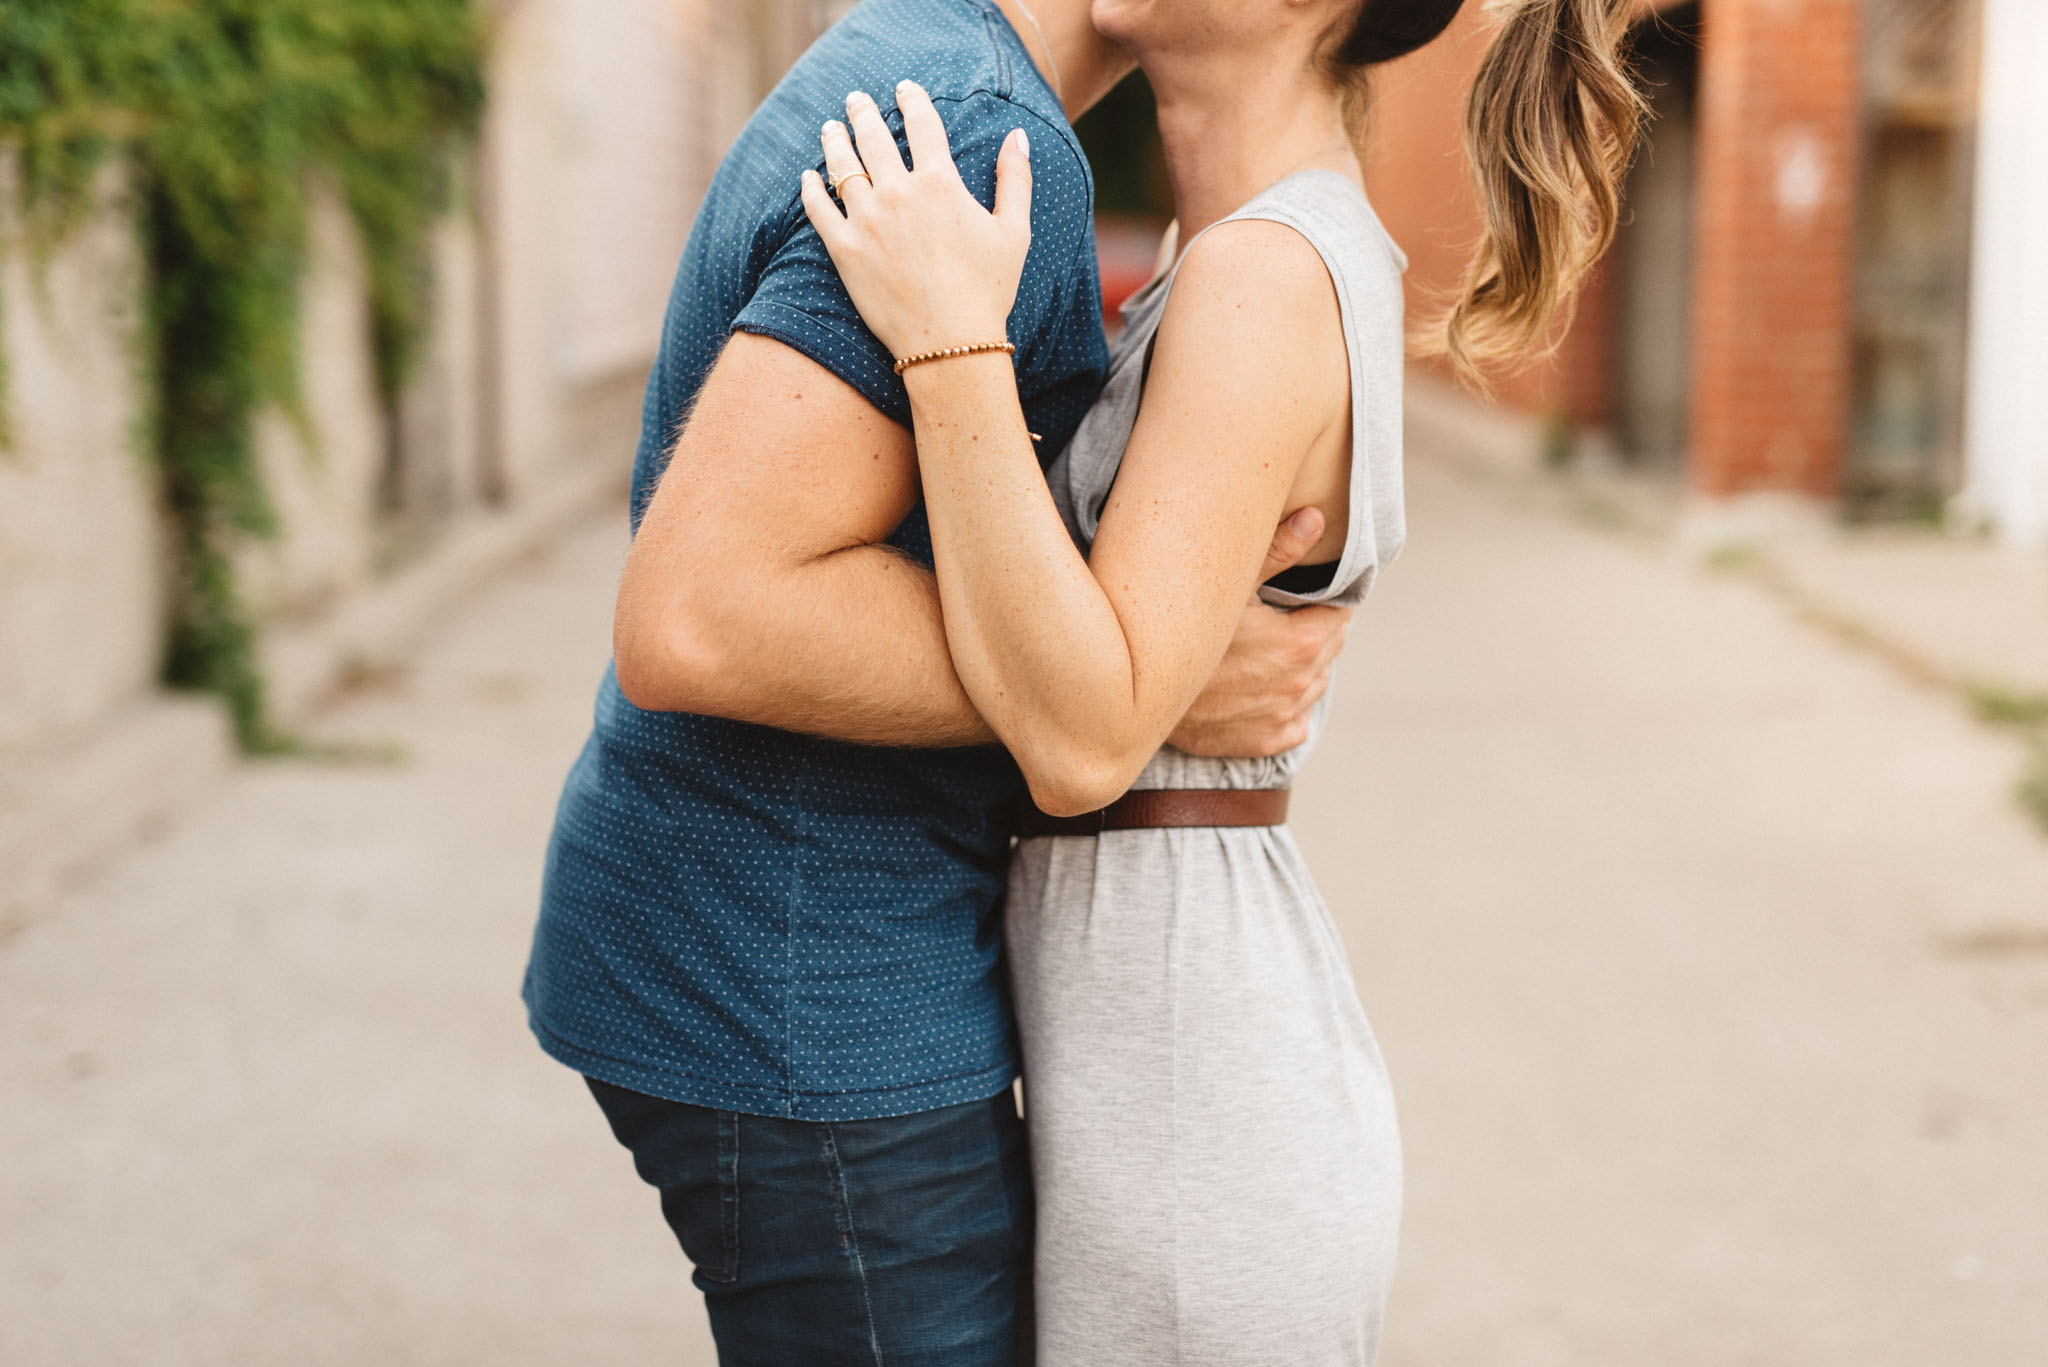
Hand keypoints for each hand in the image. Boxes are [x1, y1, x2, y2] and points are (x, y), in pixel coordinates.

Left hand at [799, 81, 1032, 358]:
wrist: (949, 343)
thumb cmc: (987, 290)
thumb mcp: (1013, 232)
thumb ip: (1015, 179)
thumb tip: (1018, 136)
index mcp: (940, 184)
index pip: (923, 125)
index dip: (913, 100)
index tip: (905, 88)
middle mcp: (899, 194)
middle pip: (874, 138)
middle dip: (863, 112)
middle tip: (855, 100)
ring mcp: (867, 221)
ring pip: (842, 167)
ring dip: (835, 141)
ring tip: (830, 127)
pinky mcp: (844, 250)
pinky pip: (819, 210)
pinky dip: (811, 189)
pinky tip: (808, 177)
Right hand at [1169, 507, 1352, 758]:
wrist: (1138, 691)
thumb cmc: (1182, 629)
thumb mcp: (1228, 583)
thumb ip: (1278, 551)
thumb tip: (1315, 519)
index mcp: (1300, 643)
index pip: (1339, 615)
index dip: (1324, 601)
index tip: (1301, 595)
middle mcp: (1299, 684)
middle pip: (1330, 649)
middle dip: (1313, 630)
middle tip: (1280, 616)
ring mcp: (1282, 716)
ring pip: (1315, 685)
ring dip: (1301, 667)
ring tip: (1268, 650)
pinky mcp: (1263, 740)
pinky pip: (1295, 723)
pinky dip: (1285, 705)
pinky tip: (1260, 687)